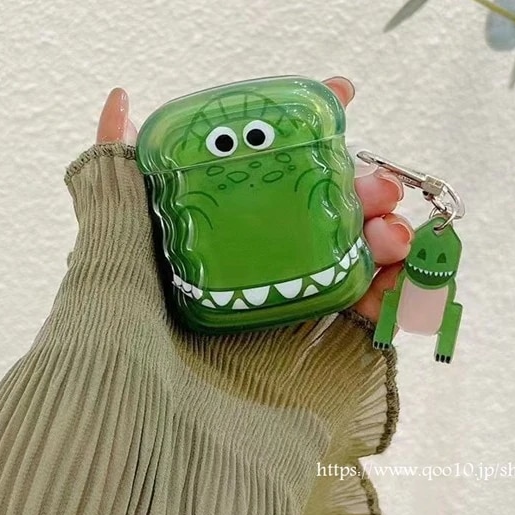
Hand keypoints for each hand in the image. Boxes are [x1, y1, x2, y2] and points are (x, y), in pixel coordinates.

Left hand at [96, 77, 412, 322]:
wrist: (137, 421)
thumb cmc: (118, 326)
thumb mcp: (113, 236)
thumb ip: (116, 171)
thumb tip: (120, 97)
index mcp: (224, 227)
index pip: (276, 166)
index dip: (313, 128)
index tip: (342, 93)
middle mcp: (260, 258)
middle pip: (327, 207)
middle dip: (363, 185)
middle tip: (379, 189)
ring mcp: (291, 301)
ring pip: (356, 253)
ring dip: (386, 233)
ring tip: (394, 233)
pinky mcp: (316, 348)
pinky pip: (368, 312)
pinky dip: (396, 291)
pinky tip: (402, 278)